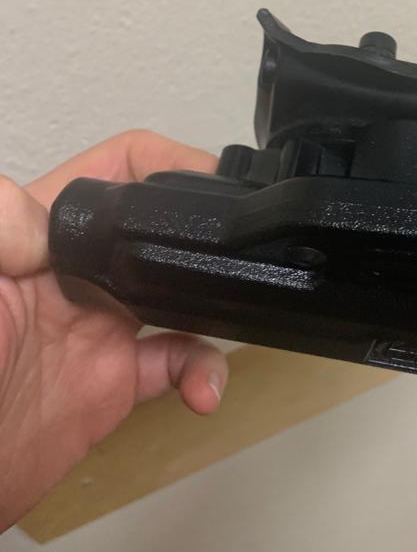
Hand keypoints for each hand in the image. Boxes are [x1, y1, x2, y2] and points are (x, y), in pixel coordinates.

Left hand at [0, 130, 228, 530]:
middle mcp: (77, 275)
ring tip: (235, 311)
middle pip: (156, 230)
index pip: (112, 172)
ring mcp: (98, 328)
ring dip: (215, 298)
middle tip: (240, 239)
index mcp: (40, 236)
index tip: (207, 177)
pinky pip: (175, 365)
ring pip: (178, 295)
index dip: (162, 163)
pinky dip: (204, 372)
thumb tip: (48, 217)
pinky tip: (205, 388)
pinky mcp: (112, 384)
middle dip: (202, 229)